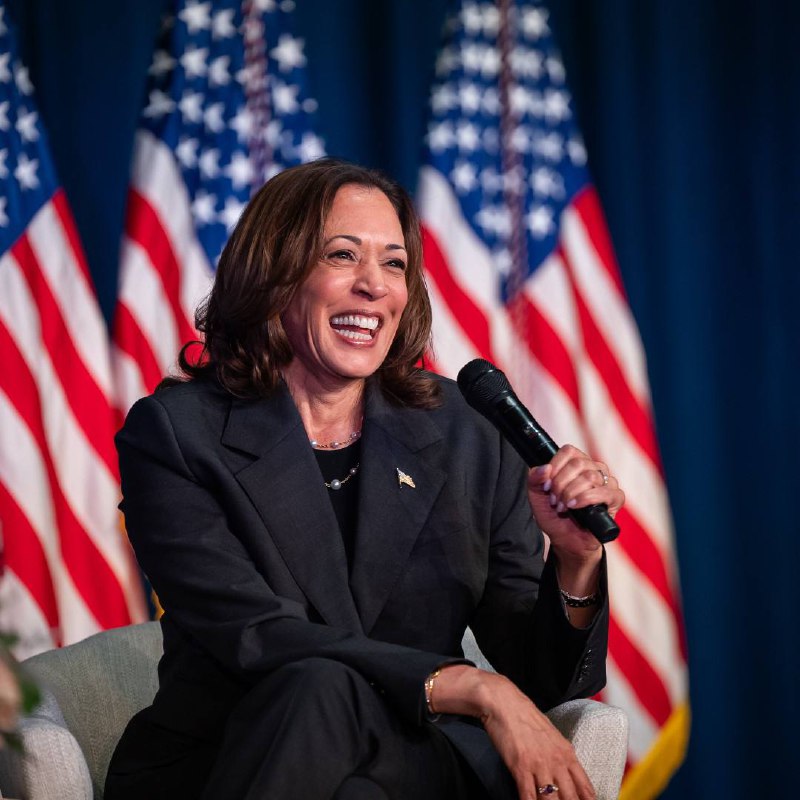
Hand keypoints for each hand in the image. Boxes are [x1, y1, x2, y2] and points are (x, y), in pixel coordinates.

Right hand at [479, 672, 596, 799]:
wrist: (505, 703)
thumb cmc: (527, 717)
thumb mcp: (552, 735)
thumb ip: (561, 755)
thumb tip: (566, 773)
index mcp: (567, 753)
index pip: (585, 787)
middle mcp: (557, 762)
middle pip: (570, 798)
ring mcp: (539, 765)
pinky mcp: (521, 768)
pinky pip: (528, 796)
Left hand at [526, 445, 623, 563]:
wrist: (565, 539)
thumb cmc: (554, 515)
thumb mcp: (536, 495)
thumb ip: (534, 479)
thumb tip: (545, 468)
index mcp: (577, 463)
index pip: (569, 451)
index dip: (555, 467)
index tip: (546, 485)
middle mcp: (594, 468)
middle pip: (578, 464)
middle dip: (561, 484)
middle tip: (555, 500)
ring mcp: (607, 482)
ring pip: (590, 476)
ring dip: (571, 493)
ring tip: (563, 507)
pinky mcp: (616, 499)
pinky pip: (605, 492)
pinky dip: (586, 499)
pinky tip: (575, 507)